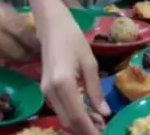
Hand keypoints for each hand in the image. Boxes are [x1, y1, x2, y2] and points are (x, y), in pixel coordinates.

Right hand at [0, 0, 38, 61]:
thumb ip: (15, 19)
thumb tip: (35, 31)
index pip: (24, 33)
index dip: (36, 41)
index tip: (46, 43)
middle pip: (18, 51)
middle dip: (30, 54)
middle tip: (38, 52)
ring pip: (10, 58)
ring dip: (20, 57)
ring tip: (26, 52)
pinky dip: (6, 57)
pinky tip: (10, 51)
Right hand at [39, 9, 108, 134]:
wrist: (51, 26)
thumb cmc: (73, 39)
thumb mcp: (89, 64)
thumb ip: (95, 90)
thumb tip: (104, 113)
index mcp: (63, 83)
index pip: (77, 116)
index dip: (91, 130)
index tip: (104, 134)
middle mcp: (51, 91)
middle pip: (68, 122)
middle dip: (85, 130)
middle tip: (104, 129)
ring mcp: (45, 91)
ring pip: (63, 118)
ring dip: (80, 125)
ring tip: (99, 123)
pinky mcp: (45, 89)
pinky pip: (60, 109)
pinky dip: (73, 116)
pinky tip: (87, 113)